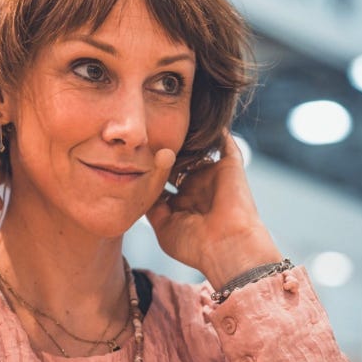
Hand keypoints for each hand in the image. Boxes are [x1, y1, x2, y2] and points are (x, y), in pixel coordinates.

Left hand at [145, 133, 281, 284]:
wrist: (227, 246)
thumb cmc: (195, 244)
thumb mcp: (163, 227)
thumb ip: (152, 205)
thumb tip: (140, 186)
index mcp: (183, 203)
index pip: (164, 180)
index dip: (150, 169)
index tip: (132, 157)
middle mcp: (198, 187)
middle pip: (177, 162)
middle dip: (163, 150)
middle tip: (145, 134)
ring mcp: (214, 175)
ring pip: (196, 150)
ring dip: (184, 138)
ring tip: (166, 121)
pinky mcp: (230, 165)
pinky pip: (223, 141)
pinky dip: (214, 129)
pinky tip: (199, 114)